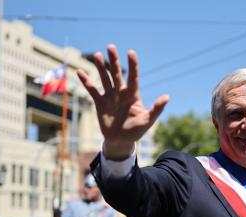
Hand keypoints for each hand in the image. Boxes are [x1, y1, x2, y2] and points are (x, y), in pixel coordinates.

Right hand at [76, 44, 168, 159]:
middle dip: (114, 61)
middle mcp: (121, 93)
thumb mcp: (148, 121)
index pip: (133, 77)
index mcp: (133, 95)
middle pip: (117, 74)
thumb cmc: (136, 130)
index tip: (131, 52)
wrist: (121, 141)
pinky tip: (79, 72)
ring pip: (105, 79)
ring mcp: (110, 97)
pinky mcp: (100, 103)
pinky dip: (86, 81)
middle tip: (111, 46)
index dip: (132, 65)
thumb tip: (167, 97)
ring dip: (101, 67)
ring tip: (97, 54)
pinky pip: (92, 90)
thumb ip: (156, 109)